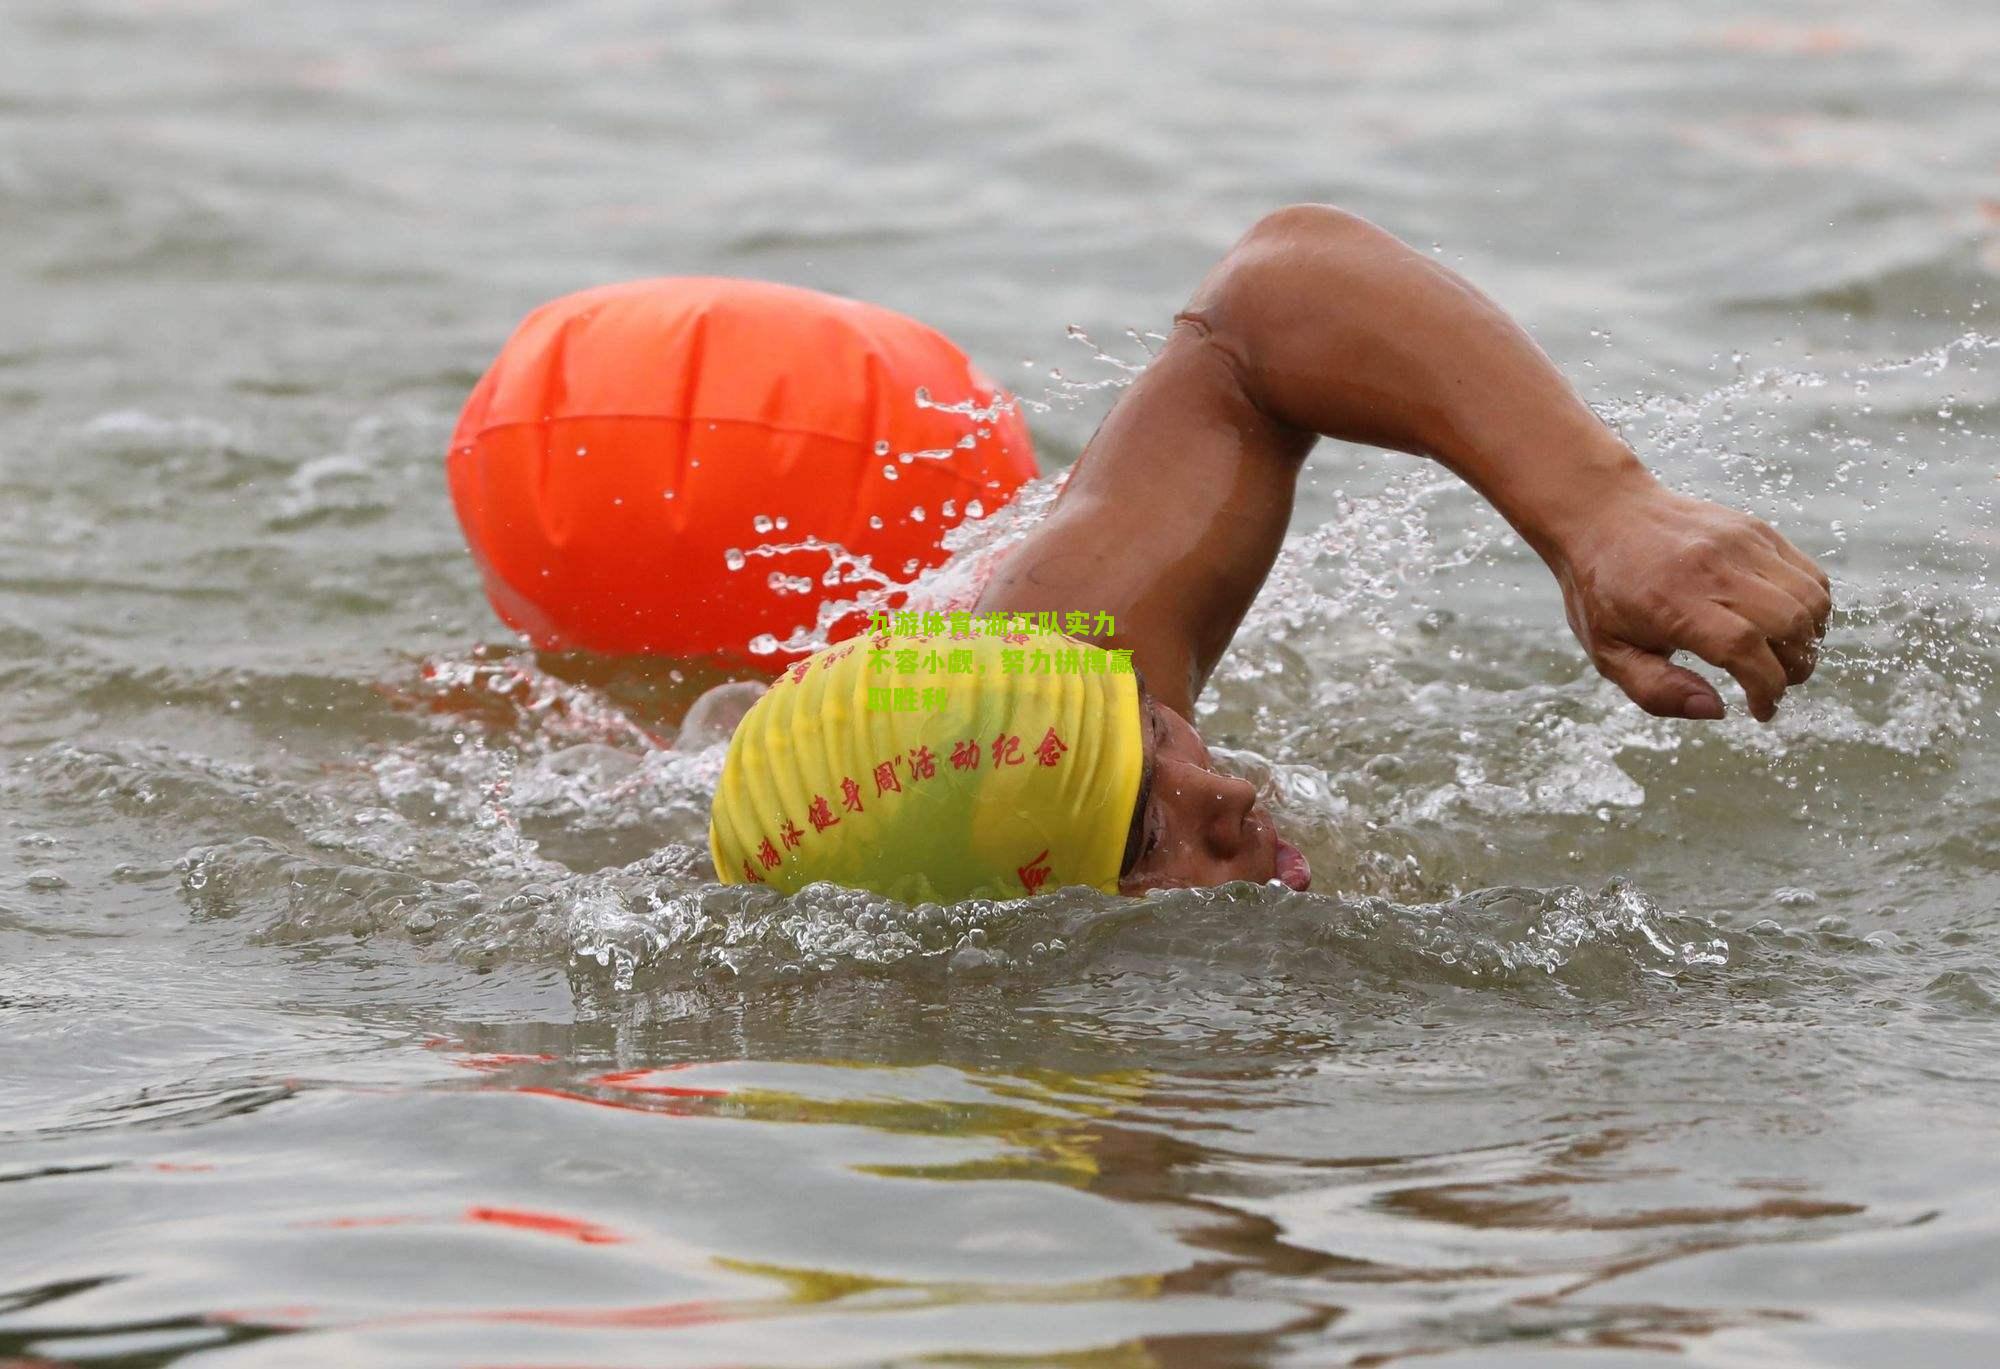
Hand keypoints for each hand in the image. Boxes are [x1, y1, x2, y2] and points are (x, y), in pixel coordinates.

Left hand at [1547, 480, 1832, 721]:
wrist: (1603, 513)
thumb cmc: (1603, 590)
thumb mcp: (1608, 652)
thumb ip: (1656, 689)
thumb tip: (1716, 709)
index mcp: (1673, 603)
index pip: (1744, 648)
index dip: (1765, 687)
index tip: (1761, 710)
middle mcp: (1713, 569)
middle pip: (1789, 623)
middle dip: (1795, 668)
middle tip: (1776, 684)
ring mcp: (1740, 543)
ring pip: (1809, 597)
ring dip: (1810, 639)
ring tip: (1784, 657)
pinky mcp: (1755, 530)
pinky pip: (1809, 573)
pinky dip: (1812, 607)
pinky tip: (1787, 625)